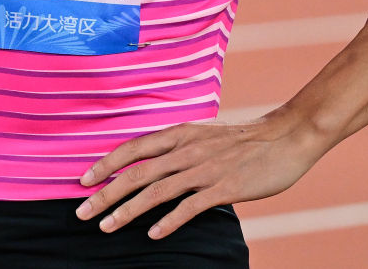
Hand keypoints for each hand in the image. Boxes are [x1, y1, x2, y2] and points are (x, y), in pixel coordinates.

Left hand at [74, 114, 320, 239]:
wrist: (286, 136)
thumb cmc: (245, 140)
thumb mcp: (205, 136)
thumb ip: (180, 148)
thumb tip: (154, 163)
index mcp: (180, 134)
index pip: (134, 148)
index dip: (106, 164)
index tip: (84, 181)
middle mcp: (186, 149)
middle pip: (137, 171)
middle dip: (106, 192)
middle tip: (82, 211)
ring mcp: (204, 167)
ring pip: (157, 190)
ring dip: (128, 209)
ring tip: (106, 227)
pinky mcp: (224, 186)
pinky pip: (191, 205)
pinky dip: (169, 220)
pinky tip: (153, 234)